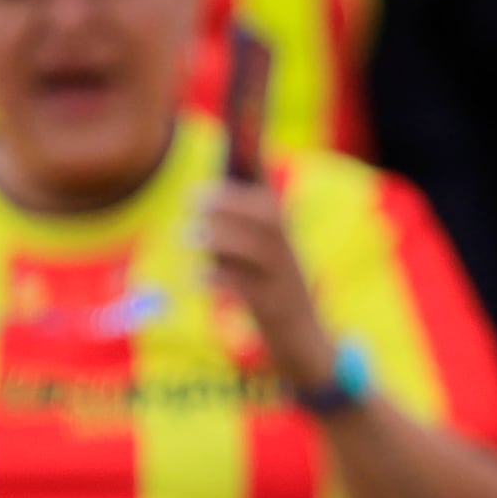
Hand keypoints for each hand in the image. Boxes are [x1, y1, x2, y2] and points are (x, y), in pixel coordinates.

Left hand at [201, 180, 342, 395]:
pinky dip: (222, 281)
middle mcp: (289, 256)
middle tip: (195, 198)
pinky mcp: (275, 311)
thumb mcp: (262, 261)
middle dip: (233, 205)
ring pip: (260, 252)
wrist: (308, 349)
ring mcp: (284, 283)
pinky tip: (199, 279)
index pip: (269, 197)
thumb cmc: (276, 300)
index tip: (231, 148)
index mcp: (284, 240)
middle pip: (270, 220)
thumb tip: (207, 197)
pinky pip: (250, 292)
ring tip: (188, 237)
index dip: (252, 172)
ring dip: (223, 239)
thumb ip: (240, 231)